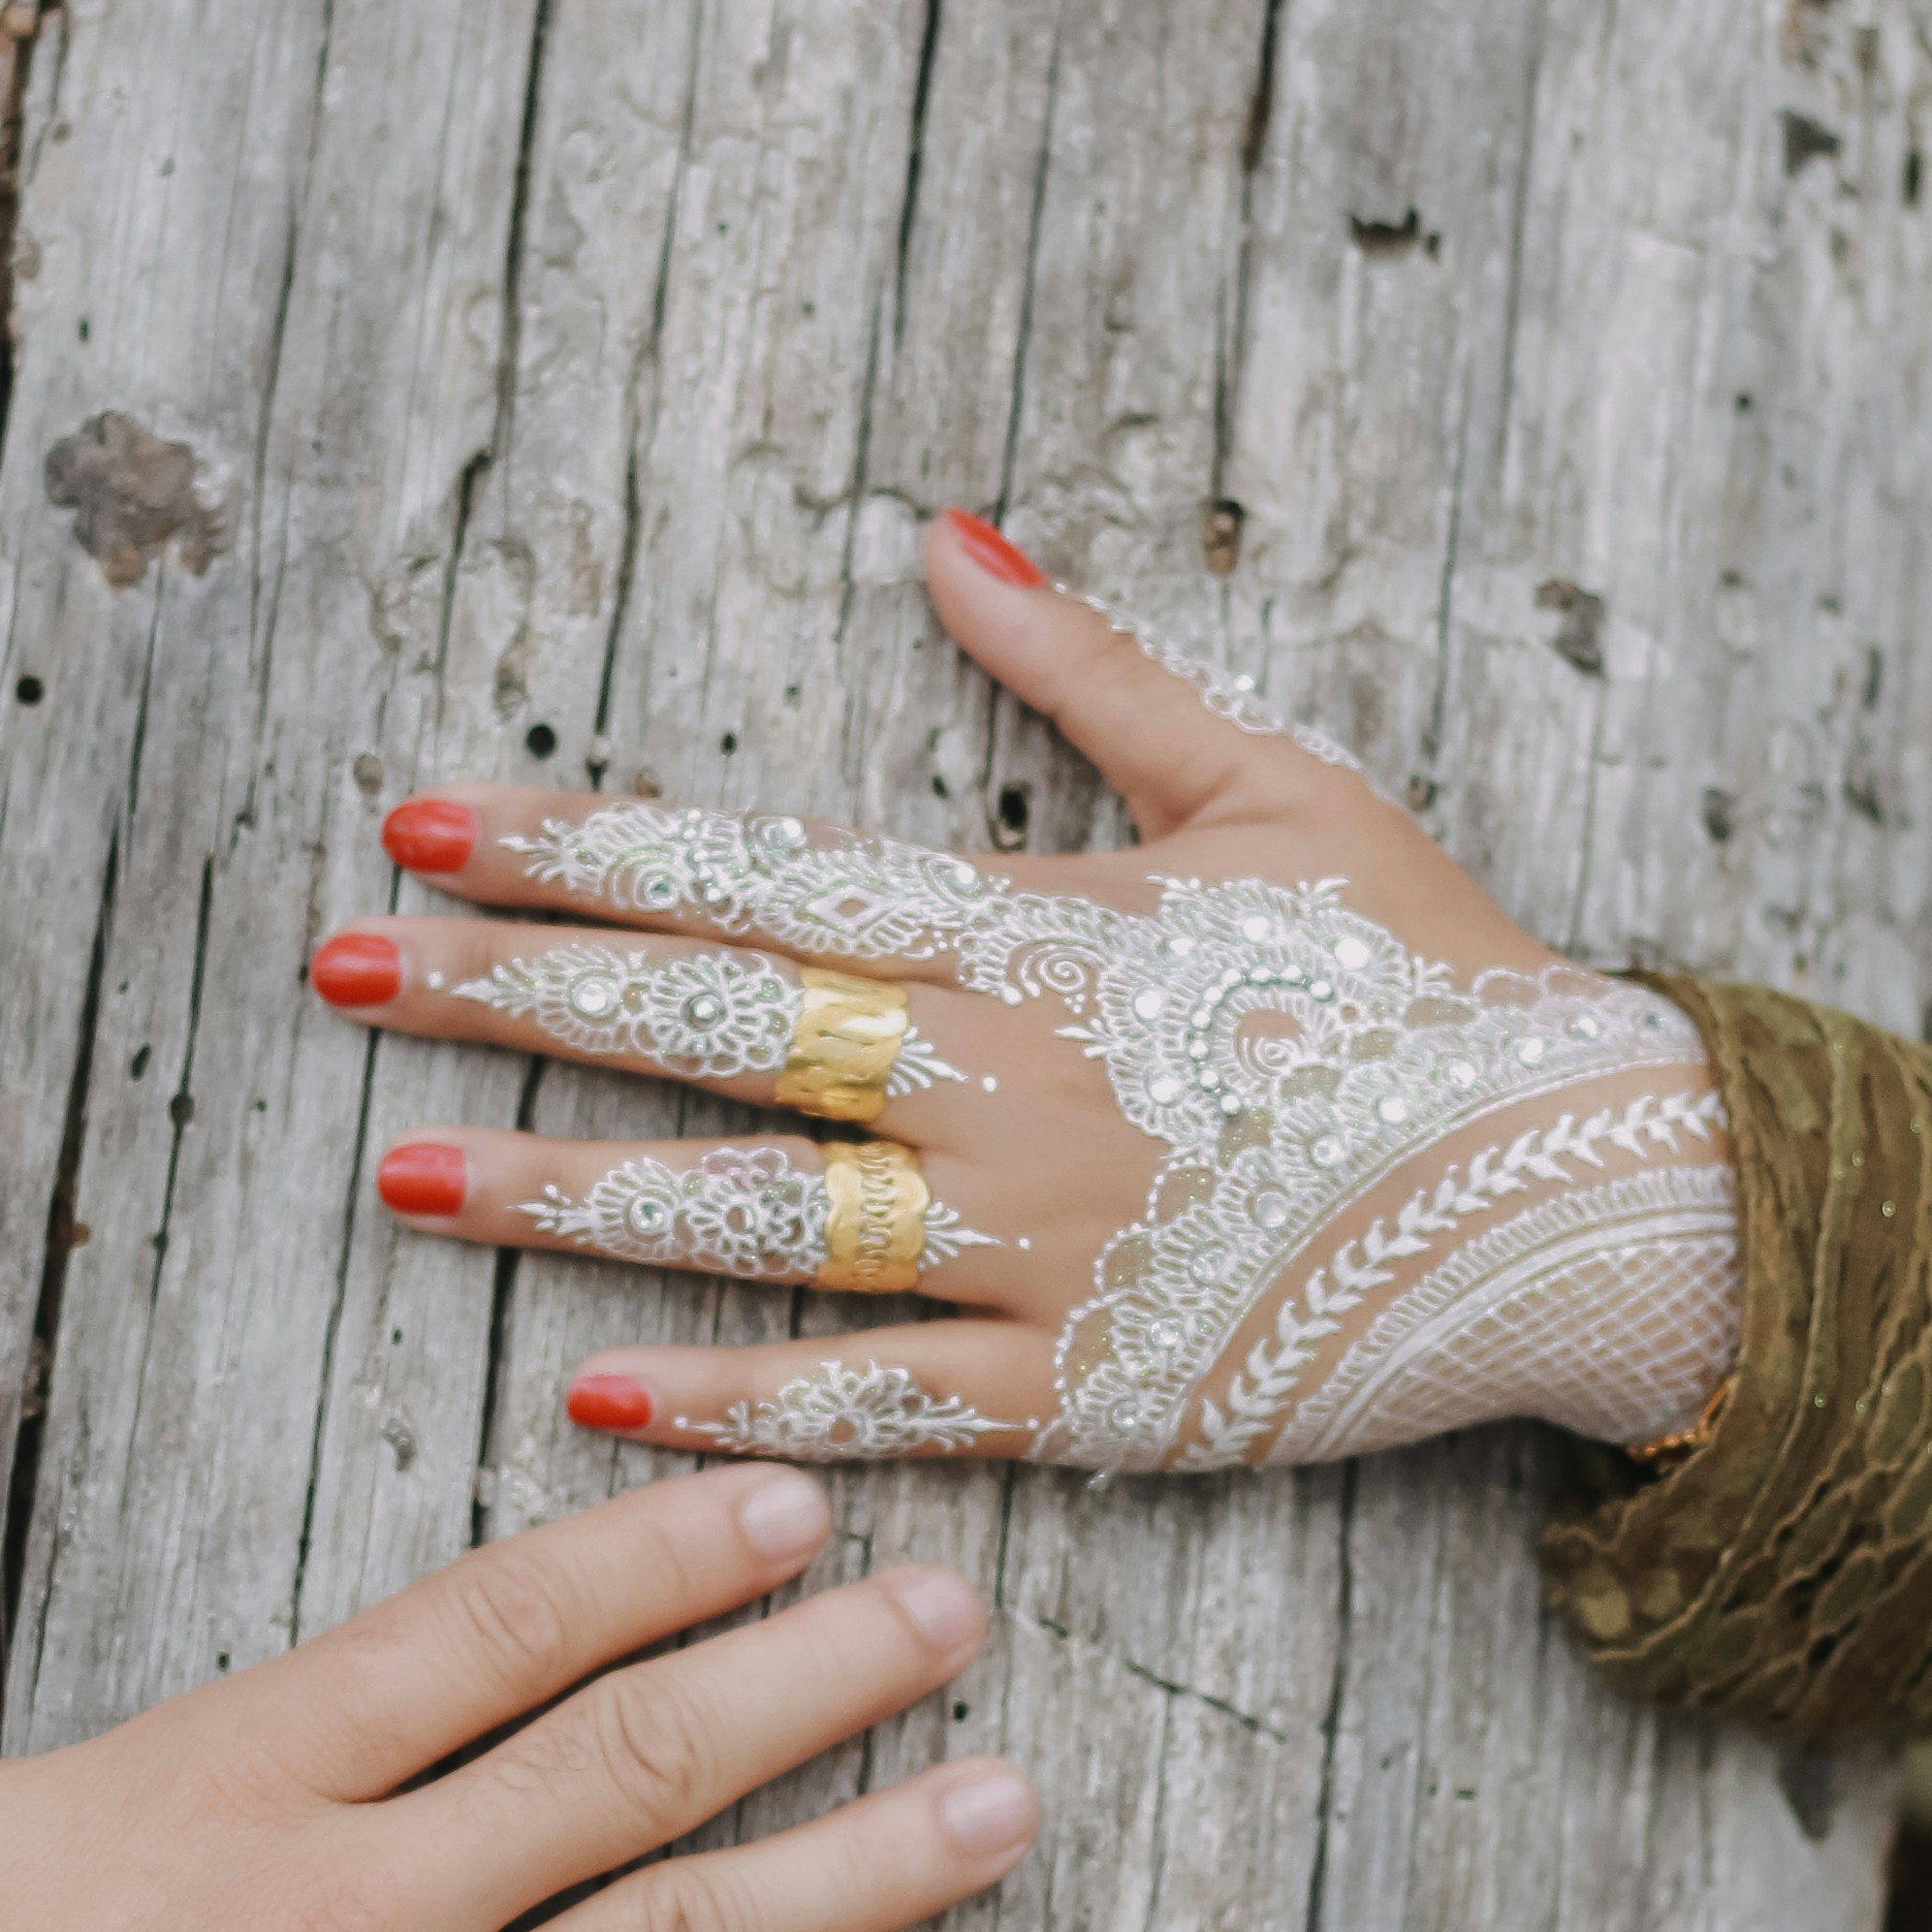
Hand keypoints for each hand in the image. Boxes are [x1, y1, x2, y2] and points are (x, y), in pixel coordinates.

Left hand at [310, 509, 1737, 1468]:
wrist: (1598, 1189)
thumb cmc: (1429, 972)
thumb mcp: (1268, 778)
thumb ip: (1081, 669)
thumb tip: (937, 534)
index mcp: (1038, 923)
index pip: (753, 869)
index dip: (578, 844)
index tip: (421, 822)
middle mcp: (1009, 1082)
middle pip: (712, 1027)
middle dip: (510, 995)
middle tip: (334, 975)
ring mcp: (1042, 1247)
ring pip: (756, 1218)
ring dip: (565, 1194)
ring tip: (398, 1173)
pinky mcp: (1091, 1397)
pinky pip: (881, 1396)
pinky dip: (734, 1396)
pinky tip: (584, 1390)